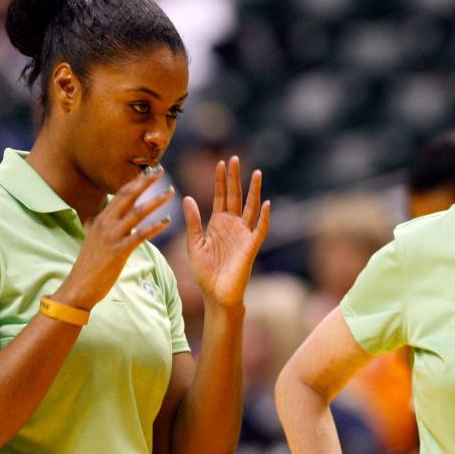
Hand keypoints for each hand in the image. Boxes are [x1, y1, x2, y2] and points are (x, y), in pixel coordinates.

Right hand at [58, 168, 174, 308]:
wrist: (80, 284)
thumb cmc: (89, 263)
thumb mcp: (91, 237)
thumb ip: (97, 223)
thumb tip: (97, 213)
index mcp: (101, 218)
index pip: (120, 193)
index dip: (135, 181)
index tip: (149, 170)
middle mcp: (106, 222)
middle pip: (128, 195)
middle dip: (145, 181)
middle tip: (160, 168)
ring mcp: (112, 235)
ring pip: (137, 213)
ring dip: (155, 201)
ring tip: (170, 192)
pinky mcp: (119, 250)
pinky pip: (141, 235)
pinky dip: (155, 227)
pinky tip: (168, 221)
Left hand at [183, 156, 269, 308]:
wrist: (215, 294)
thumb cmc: (205, 272)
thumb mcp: (194, 243)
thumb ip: (193, 221)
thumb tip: (188, 197)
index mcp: (218, 223)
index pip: (221, 196)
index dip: (221, 180)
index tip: (220, 163)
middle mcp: (233, 226)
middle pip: (236, 196)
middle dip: (235, 178)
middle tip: (235, 158)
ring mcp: (243, 235)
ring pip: (251, 208)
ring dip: (254, 191)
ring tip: (256, 173)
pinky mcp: (251, 247)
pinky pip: (260, 230)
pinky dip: (264, 218)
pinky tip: (266, 204)